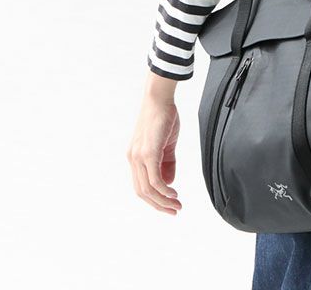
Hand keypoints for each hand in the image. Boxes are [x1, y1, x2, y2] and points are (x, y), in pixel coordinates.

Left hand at [127, 71, 181, 213]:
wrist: (159, 99)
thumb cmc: (164, 117)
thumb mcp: (166, 144)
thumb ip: (167, 163)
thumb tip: (169, 183)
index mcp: (136, 157)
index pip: (141, 186)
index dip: (154, 199)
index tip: (169, 205)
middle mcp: (133, 159)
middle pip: (142, 192)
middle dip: (159, 205)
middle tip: (174, 210)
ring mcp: (139, 157)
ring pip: (148, 189)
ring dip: (163, 201)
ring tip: (177, 205)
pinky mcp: (148, 153)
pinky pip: (154, 179)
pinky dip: (164, 190)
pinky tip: (174, 193)